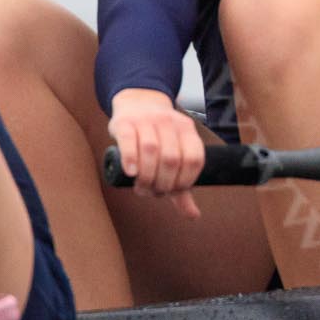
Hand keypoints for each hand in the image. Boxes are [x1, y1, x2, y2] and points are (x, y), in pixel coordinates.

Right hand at [108, 87, 204, 218]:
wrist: (137, 102)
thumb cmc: (158, 136)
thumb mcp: (175, 154)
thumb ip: (182, 185)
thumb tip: (193, 216)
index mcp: (187, 130)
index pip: (194, 159)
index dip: (185, 181)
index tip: (172, 191)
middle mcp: (170, 123)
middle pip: (172, 159)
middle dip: (162, 183)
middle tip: (152, 192)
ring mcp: (147, 121)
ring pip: (151, 150)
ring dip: (147, 176)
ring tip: (141, 187)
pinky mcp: (125, 122)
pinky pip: (129, 140)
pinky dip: (131, 158)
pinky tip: (131, 173)